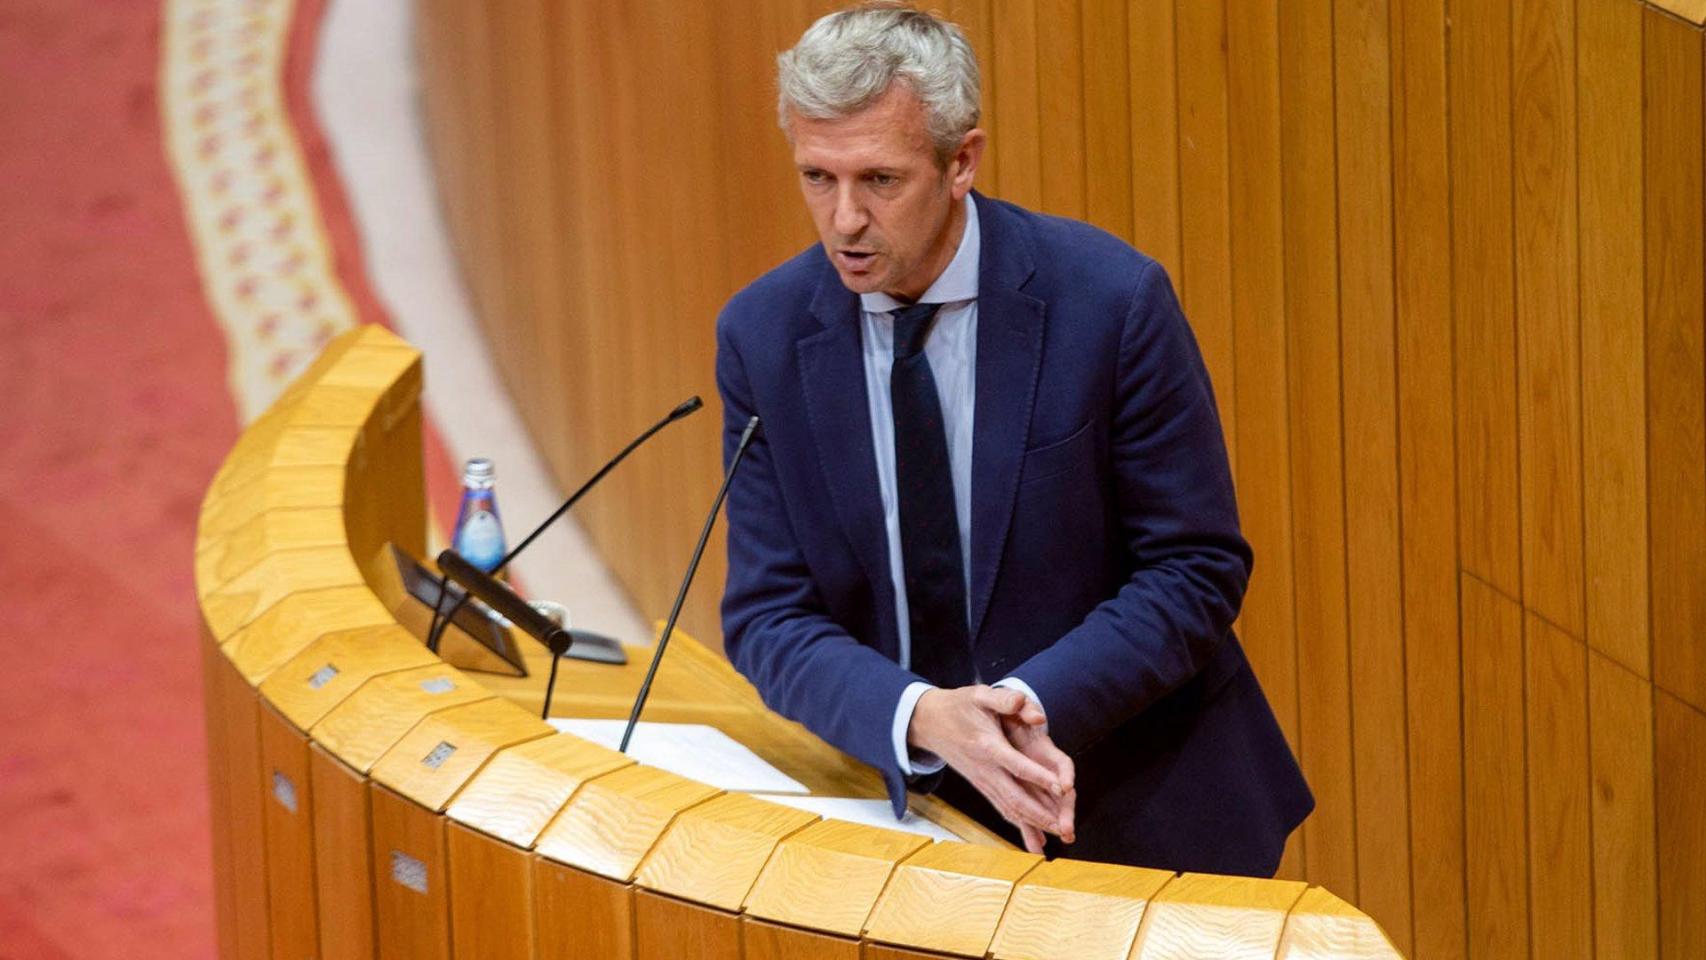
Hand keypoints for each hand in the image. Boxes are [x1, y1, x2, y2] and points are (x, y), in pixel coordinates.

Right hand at [907, 685, 1071, 851]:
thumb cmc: (957, 706)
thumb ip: (1005, 700)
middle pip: (1015, 797)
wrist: (929, 722)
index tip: (1063, 788)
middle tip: (1065, 826)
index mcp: (987, 746)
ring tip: (1056, 836)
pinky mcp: (981, 786)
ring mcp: (982, 781)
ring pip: (1009, 808)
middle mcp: (985, 769)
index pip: (1018, 766)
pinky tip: (1033, 839)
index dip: (1040, 777)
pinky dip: (1019, 824)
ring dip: (1033, 825)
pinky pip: (1002, 808)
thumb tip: (1035, 713)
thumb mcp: (979, 694)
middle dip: (1041, 814)